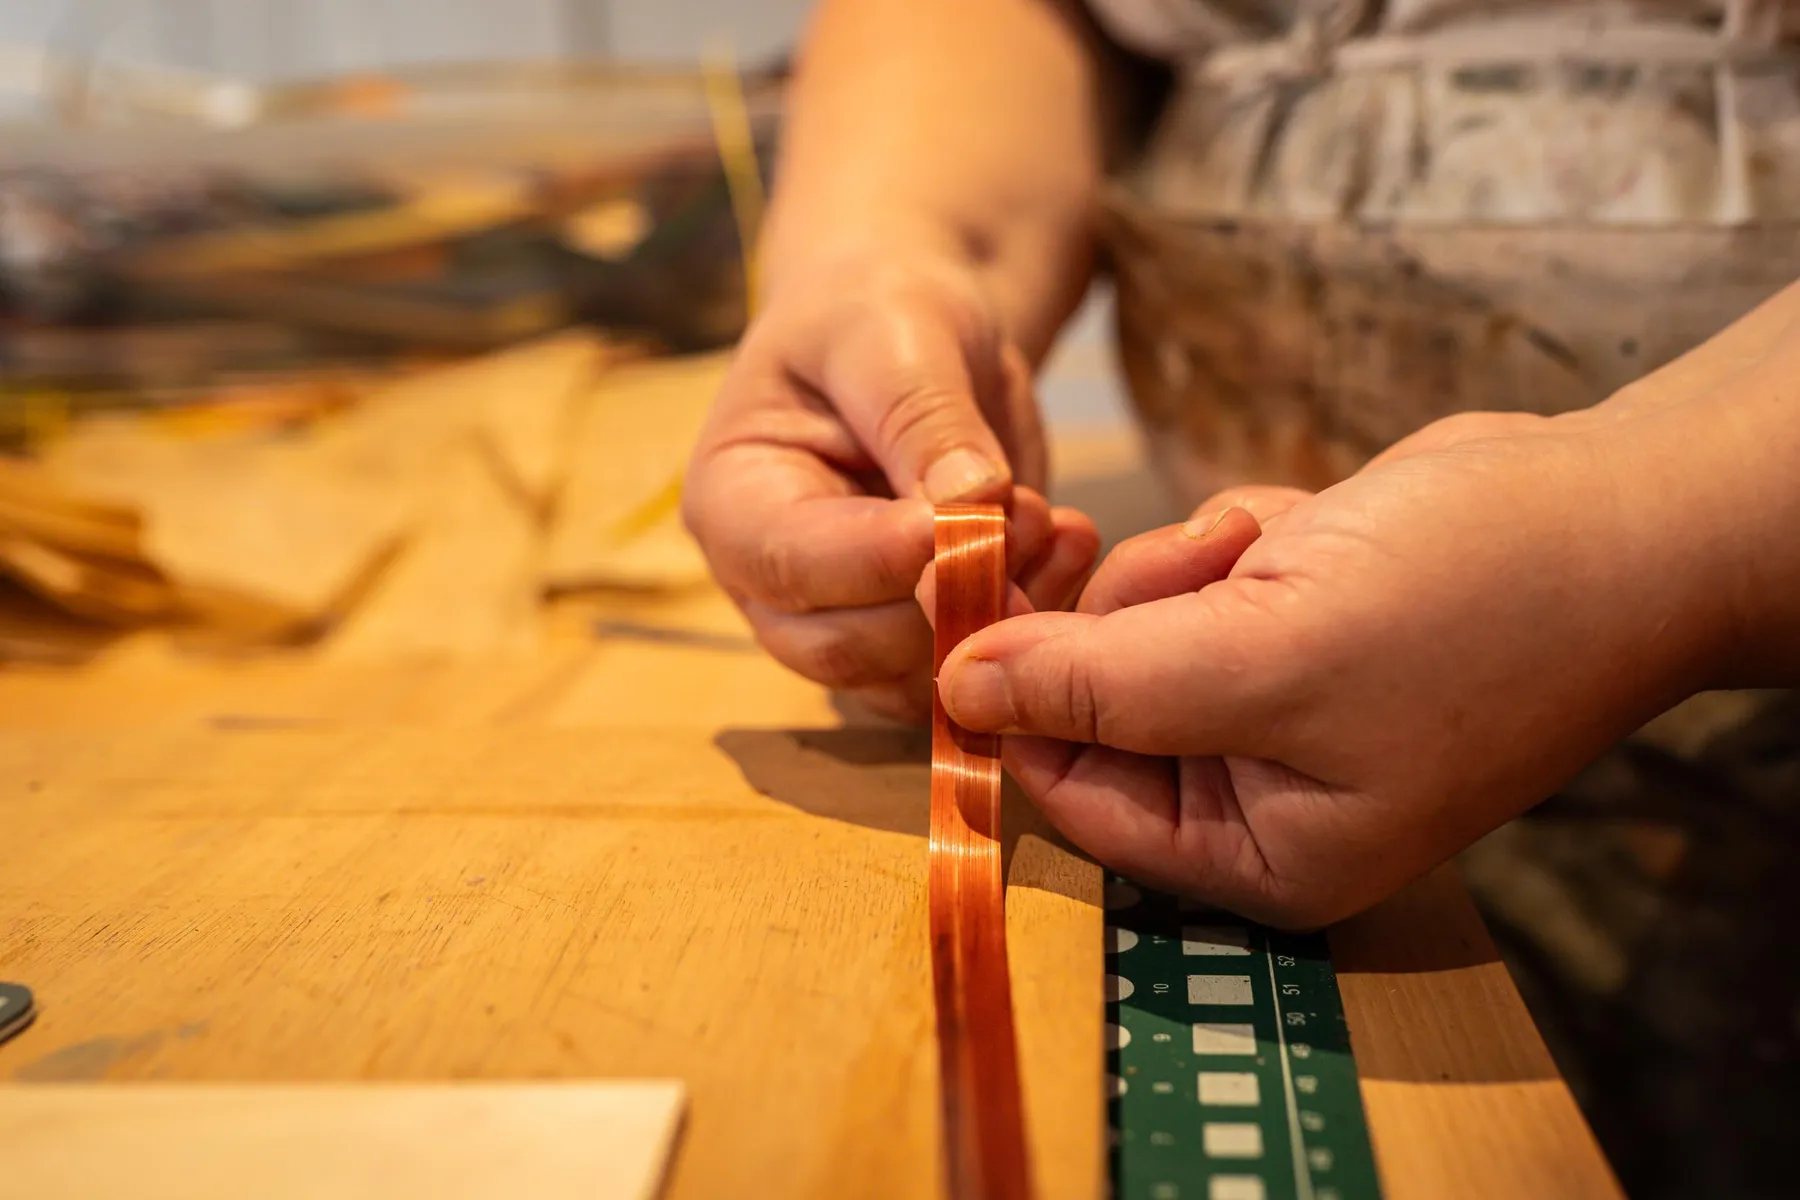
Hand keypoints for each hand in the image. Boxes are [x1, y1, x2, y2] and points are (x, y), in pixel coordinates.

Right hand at [684, 252, 1096, 719]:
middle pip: (846, 647)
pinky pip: (964, 668)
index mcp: (732, 499)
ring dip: (999, 615)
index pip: (791, 563)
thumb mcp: (897, 334)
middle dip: (949, 594)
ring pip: (911, 677)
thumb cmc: (879, 314)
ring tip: (1058, 526)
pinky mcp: (910, 638)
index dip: (883, 557)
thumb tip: (968, 501)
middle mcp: (771, 584)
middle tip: (1032, 515)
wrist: (918, 336)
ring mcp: (840, 622)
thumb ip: (925, 416)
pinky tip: (1066, 551)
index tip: (973, 515)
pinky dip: (1026, 625)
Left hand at [927, 406, 1734, 926]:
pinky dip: (1241, 538)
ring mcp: (1277, 703)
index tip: (979, 608)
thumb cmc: (1466, 606)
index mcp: (1261, 852)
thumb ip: (1099, 688)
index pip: (1075, 799)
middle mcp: (1261, 792)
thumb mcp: (1264, 656)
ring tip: (1274, 546)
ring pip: (1139, 623)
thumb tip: (958, 695)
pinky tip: (1311, 527)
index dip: (1018, 707)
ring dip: (1192, 566)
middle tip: (1211, 565)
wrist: (1618, 514)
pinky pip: (1198, 575)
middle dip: (1138, 614)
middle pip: (1098, 702)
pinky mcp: (1291, 621)